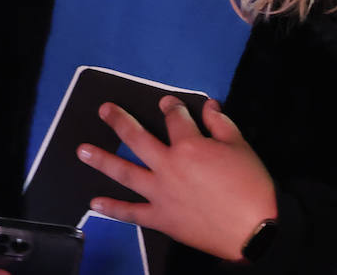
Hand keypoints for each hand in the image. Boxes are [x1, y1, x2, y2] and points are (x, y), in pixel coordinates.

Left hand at [76, 96, 277, 261]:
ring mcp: (160, 193)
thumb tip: (208, 104)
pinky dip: (112, 209)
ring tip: (82, 150)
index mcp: (189, 145)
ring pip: (125, 172)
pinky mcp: (161, 218)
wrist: (254, 232)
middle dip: (120, 121)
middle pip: (137, 138)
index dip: (171, 108)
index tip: (166, 104)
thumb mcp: (240, 146)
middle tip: (104, 110)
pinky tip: (94, 203)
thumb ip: (220, 123)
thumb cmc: (251, 186)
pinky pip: (132, 213)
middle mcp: (168, 165)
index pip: (175, 119)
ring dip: (102, 160)